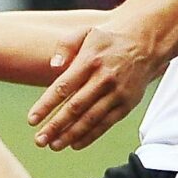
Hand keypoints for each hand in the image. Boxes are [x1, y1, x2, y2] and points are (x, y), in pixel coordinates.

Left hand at [29, 11, 167, 151]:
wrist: (145, 42)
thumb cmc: (108, 39)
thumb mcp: (85, 32)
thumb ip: (65, 46)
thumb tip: (53, 66)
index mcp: (90, 61)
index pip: (63, 87)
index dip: (46, 106)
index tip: (32, 120)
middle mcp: (104, 79)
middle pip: (75, 108)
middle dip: (55, 126)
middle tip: (39, 140)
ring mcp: (117, 93)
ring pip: (90, 119)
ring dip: (71, 135)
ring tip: (54, 145)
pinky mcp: (127, 104)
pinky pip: (106, 124)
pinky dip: (90, 136)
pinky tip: (75, 144)